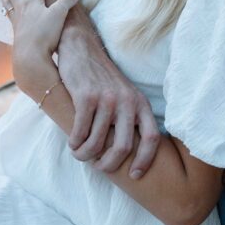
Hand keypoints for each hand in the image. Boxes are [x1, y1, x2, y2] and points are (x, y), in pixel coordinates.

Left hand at [0, 0, 79, 67]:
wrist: (30, 58)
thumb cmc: (44, 35)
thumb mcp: (59, 15)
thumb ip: (66, 1)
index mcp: (32, 0)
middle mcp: (21, 7)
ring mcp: (17, 20)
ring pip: (6, 0)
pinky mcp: (16, 31)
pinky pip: (8, 14)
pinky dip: (6, 7)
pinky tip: (7, 9)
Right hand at [56, 14, 161, 176]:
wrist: (82, 49)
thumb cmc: (102, 79)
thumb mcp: (124, 95)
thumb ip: (129, 118)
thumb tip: (128, 153)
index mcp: (140, 103)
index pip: (152, 137)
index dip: (146, 160)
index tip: (135, 175)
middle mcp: (127, 101)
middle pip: (124, 147)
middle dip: (110, 164)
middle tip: (99, 167)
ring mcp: (107, 99)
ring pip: (97, 142)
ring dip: (85, 154)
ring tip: (80, 154)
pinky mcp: (86, 96)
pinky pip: (80, 131)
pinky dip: (75, 143)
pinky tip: (72, 142)